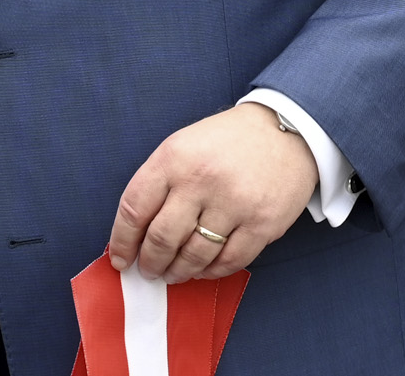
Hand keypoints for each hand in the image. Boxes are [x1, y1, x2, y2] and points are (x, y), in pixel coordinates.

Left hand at [108, 102, 317, 282]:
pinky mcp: (262, 224)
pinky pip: (229, 261)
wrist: (284, 130)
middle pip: (162, 238)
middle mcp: (200, 180)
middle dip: (150, 263)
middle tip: (148, 271)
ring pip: (194, 256)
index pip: (134, 208)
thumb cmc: (225, 141)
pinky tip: (203, 269)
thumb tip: (136, 232)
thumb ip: (159, 184)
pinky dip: (211, 272)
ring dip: (178, 272)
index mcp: (173, 158)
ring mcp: (234, 203)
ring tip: (173, 273)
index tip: (120, 259)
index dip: (122, 240)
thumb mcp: (182, 145)